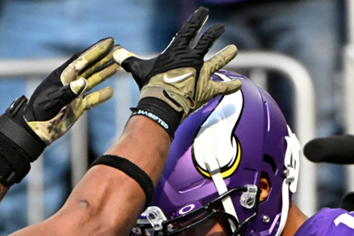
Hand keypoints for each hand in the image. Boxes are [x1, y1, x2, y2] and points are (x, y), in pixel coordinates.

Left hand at [0, 37, 118, 185]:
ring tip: (119, 64)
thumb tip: (83, 83)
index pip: (81, 60)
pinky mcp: (76, 106)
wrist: (34, 131)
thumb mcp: (51, 103)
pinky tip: (110, 91)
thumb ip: (67, 93)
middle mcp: (69, 83)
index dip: (95, 50)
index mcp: (61, 77)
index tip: (109, 42)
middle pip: (90, 67)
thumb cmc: (38, 115)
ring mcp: (73, 94)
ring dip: (105, 72)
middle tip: (120, 49)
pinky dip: (101, 96)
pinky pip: (91, 99)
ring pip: (92, 80)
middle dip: (104, 58)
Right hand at [112, 7, 239, 137]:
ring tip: (234, 49)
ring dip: (227, 55)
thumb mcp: (138, 69)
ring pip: (218, 61)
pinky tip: (238, 84)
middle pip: (208, 41)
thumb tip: (115, 53)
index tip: (204, 12)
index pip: (190, 30)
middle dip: (215, 32)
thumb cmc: (150, 86)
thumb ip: (129, 59)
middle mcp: (193, 58)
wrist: (161, 104)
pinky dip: (230, 86)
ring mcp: (202, 74)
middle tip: (220, 27)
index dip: (198, 20)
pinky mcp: (207, 89)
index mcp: (178, 50)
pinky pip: (222, 87)